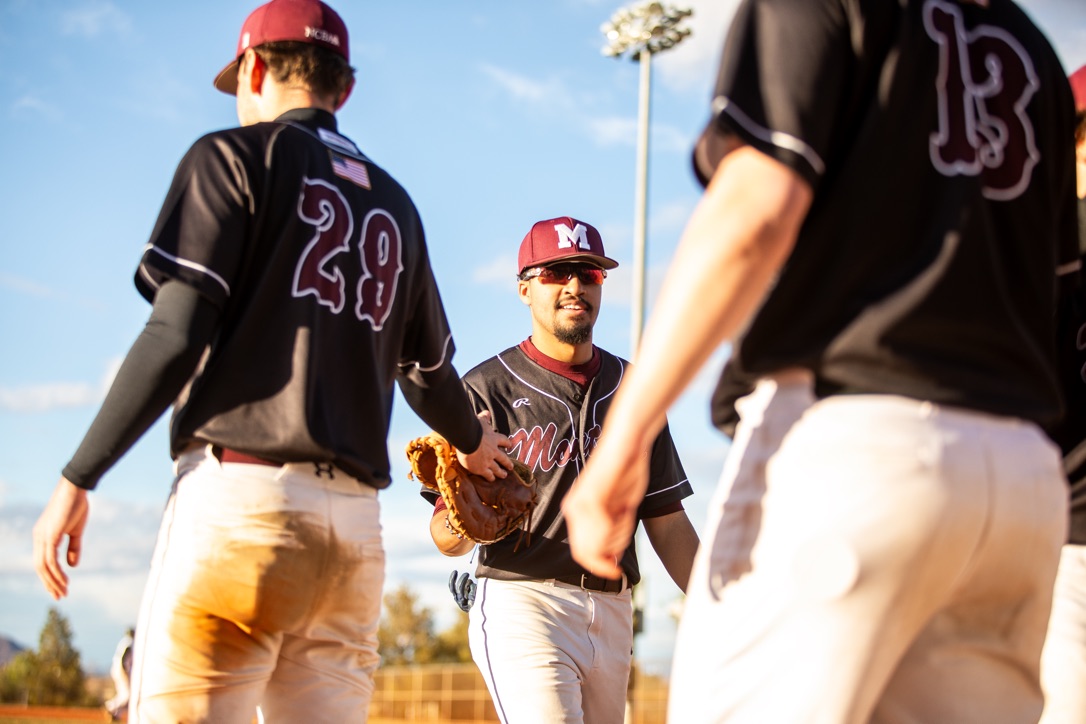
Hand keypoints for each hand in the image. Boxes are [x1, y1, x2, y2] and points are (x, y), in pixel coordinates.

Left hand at [33, 477, 89, 599]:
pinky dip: (56, 572)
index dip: (50, 576)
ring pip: (43, 567)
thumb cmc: (76, 505)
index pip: (42, 562)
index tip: (61, 588)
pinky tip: (65, 580)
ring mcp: (42, 537)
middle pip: (39, 567)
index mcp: (42, 536)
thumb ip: (73, 548)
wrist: (75, 488)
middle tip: (60, 596)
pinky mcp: (49, 536)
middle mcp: (38, 538)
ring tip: (63, 592)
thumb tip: (72, 566)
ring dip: (53, 582)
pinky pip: (50, 559)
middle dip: (49, 584)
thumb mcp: (75, 530)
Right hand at [449, 570, 476, 611]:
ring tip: (473, 580)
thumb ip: (467, 586)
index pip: (452, 587)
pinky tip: (477, 588)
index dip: (452, 579)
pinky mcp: (470, 605)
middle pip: (458, 589)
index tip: (455, 571)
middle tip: (467, 573)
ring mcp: (465, 603)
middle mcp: (459, 601)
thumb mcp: (471, 591)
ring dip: (468, 584)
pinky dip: (473, 590)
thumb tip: (468, 580)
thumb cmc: (477, 598)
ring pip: (463, 592)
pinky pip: (470, 594)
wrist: (484, 610)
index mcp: (457, 596)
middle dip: (462, 580)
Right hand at [458, 410, 513, 480]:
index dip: (507, 443)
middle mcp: (494, 451)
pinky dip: (491, 477)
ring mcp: (488, 461)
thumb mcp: (480, 421)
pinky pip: (488, 475)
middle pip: (503, 458)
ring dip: (501, 472)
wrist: (468, 439)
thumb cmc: (474, 429)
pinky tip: (492, 479)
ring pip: (497, 469)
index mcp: (494, 439)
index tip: (509, 445)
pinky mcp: (481, 469)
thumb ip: (484, 418)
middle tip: (511, 467)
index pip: (504, 441)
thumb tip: (487, 413)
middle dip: (507, 463)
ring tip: (504, 475)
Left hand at [562, 433, 649, 579]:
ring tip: (626, 512)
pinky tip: (624, 509)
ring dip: (620, 535)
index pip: (581, 553)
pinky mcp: (590, 499)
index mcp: (576, 512)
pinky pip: (605, 530)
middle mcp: (572, 510)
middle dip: (611, 553)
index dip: (599, 566)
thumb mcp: (620, 510)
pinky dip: (620, 526)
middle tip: (626, 528)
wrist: (626, 445)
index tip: (616, 571)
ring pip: (599, 544)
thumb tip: (613, 560)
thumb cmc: (626, 474)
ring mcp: (579, 505)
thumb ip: (613, 534)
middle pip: (589, 553)